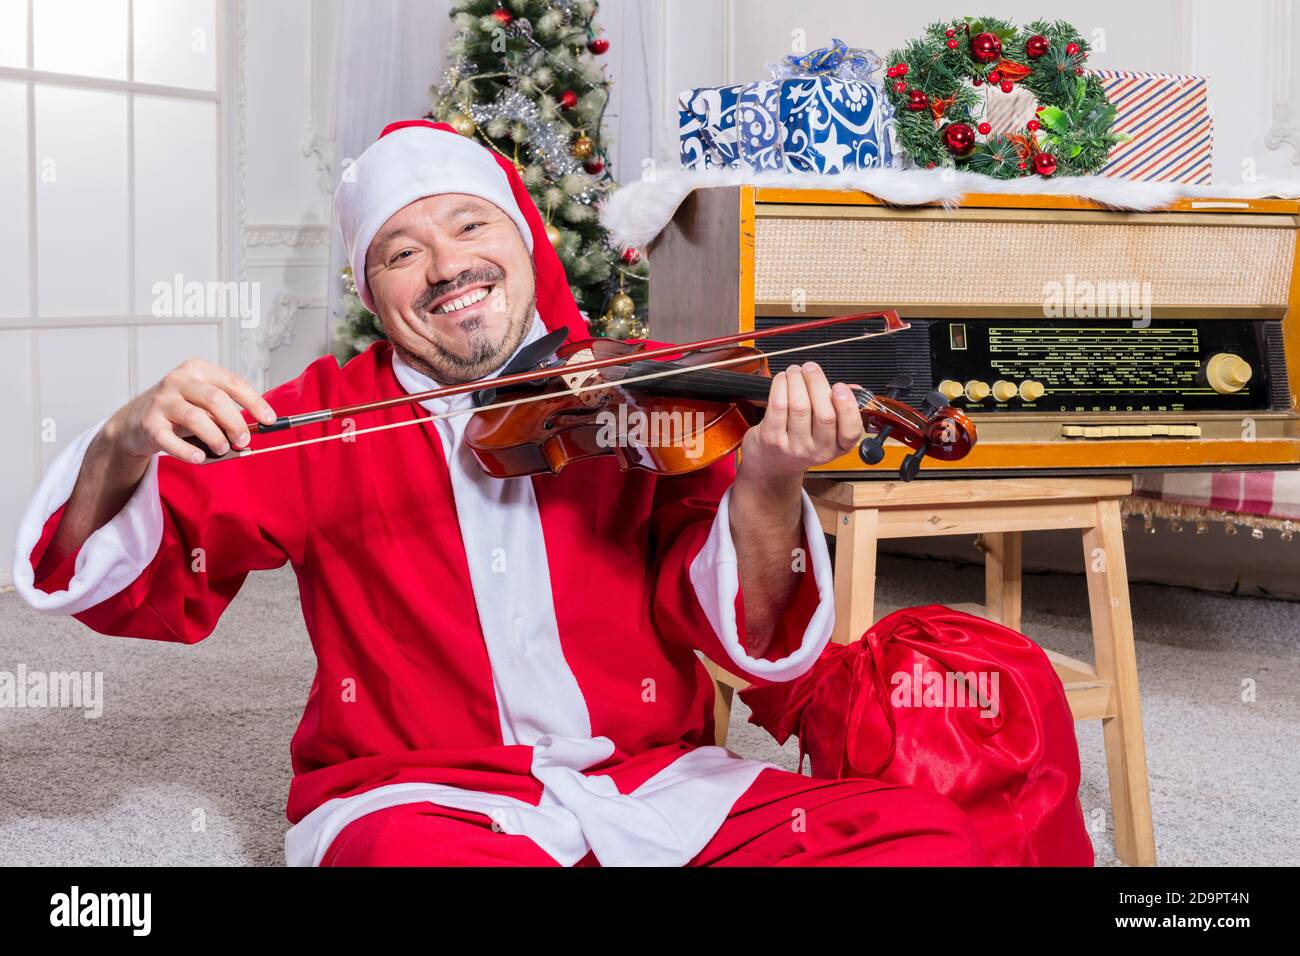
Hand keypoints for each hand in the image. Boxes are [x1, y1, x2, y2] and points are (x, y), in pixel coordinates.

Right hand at [103, 358, 277, 463]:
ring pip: (195, 418)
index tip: (269, 420)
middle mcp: (178, 380)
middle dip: (235, 422)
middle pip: (215, 399)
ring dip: (215, 437)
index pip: (232, 383)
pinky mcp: (148, 423)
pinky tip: (200, 458)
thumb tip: (253, 430)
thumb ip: (225, 411)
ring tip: (223, 448)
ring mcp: (161, 400)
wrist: (135, 420)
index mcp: (198, 370)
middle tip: (244, 440)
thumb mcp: (203, 402)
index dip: (254, 402)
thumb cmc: (178, 410)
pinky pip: (170, 439)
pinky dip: (187, 451)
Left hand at [736, 362, 862, 488]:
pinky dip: (781, 386)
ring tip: (795, 371)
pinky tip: (783, 379)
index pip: (851, 431)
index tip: (840, 386)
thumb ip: (840, 409)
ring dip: (797, 380)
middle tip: (811, 367)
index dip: (847, 406)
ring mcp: (794, 446)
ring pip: (800, 406)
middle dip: (817, 382)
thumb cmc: (800, 440)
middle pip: (824, 414)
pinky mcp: (772, 439)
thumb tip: (854, 388)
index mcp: (837, 447)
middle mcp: (817, 450)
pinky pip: (778, 406)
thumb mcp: (826, 432)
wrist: (770, 463)